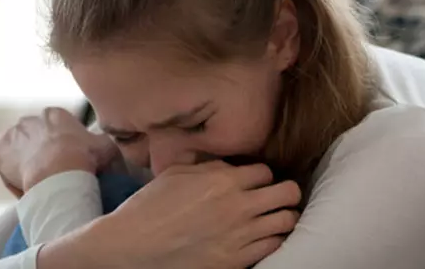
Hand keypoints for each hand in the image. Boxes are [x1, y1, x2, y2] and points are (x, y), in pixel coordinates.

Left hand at [0, 107, 119, 196]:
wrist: (58, 174)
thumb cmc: (85, 159)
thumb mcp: (106, 146)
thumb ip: (104, 142)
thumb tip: (109, 145)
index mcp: (54, 114)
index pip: (55, 132)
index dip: (61, 152)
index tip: (66, 167)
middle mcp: (31, 118)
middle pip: (35, 140)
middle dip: (41, 156)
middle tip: (51, 178)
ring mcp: (13, 133)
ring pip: (19, 152)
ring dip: (25, 165)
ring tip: (38, 186)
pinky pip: (5, 164)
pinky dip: (12, 175)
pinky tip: (26, 187)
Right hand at [40, 161, 300, 268]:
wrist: (137, 245)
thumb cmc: (151, 206)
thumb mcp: (177, 173)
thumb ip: (208, 166)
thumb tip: (228, 166)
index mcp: (223, 180)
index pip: (265, 170)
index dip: (261, 173)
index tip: (254, 179)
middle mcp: (239, 206)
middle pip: (288, 193)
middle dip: (285, 191)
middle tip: (276, 195)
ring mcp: (241, 236)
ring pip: (287, 221)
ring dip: (282, 216)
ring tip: (271, 216)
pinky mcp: (238, 261)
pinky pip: (274, 248)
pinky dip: (272, 240)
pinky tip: (259, 237)